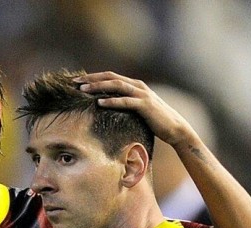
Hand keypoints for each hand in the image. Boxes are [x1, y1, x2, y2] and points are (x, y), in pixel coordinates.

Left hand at [74, 71, 196, 148]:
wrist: (175, 128)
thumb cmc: (154, 121)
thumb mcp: (137, 109)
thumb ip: (125, 103)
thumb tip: (107, 106)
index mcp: (134, 85)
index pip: (110, 76)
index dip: (93, 77)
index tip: (77, 80)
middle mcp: (137, 86)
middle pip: (110, 77)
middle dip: (91, 78)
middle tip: (75, 82)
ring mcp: (142, 94)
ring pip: (116, 86)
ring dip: (98, 87)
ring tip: (83, 90)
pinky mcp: (145, 105)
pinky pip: (126, 101)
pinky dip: (112, 101)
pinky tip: (100, 102)